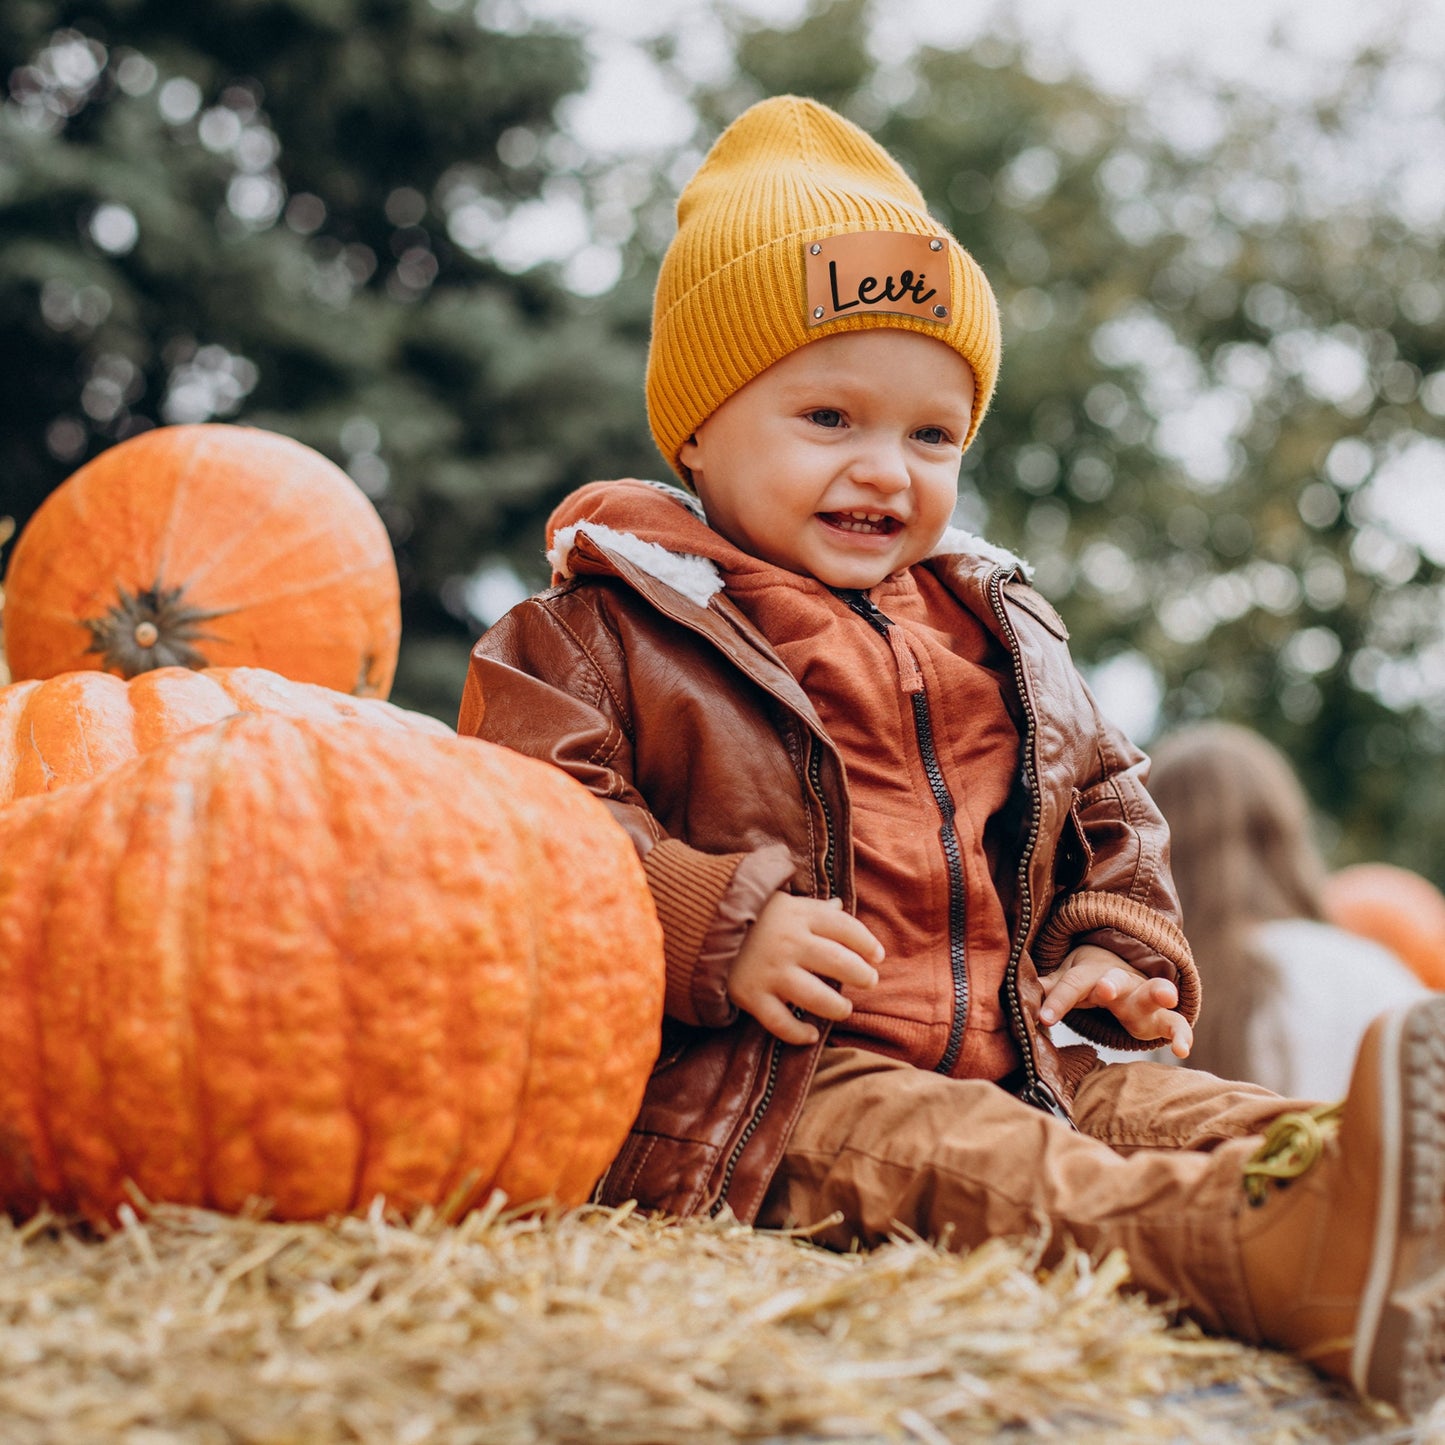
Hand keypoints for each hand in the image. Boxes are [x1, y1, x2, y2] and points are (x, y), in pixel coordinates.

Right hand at [728, 895, 882, 1044]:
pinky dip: (799, 1034)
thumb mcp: (781, 902)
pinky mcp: (751, 996)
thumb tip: (839, 906)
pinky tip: (811, 1034)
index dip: (867, 943)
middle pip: (839, 963)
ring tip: (843, 1009)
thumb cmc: (747, 914)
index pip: (846, 928)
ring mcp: (770, 972)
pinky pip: (782, 1023)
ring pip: (817, 997)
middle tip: (869, 981)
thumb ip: (812, 908)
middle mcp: (789, 943)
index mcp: (799, 915)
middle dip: (861, 975)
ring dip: (837, 1007)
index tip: (877, 956)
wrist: (696, 924)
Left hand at [1039, 944, 1192, 1057]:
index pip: (1071, 986)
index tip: (1043, 1018)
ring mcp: (1142, 998)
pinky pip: (1176, 1024)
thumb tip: (1018, 994)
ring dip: (1158, 992)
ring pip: (1151, 993)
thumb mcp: (1066, 981)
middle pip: (1114, 980)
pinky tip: (1183, 1051)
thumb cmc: (1087, 980)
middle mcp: (1118, 983)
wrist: (1121, 970)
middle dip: (1109, 984)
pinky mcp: (1161, 1017)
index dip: (1058, 1001)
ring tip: (1167, 995)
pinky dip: (1182, 1035)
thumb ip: (1048, 989)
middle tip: (1104, 989)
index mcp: (1089, 975)